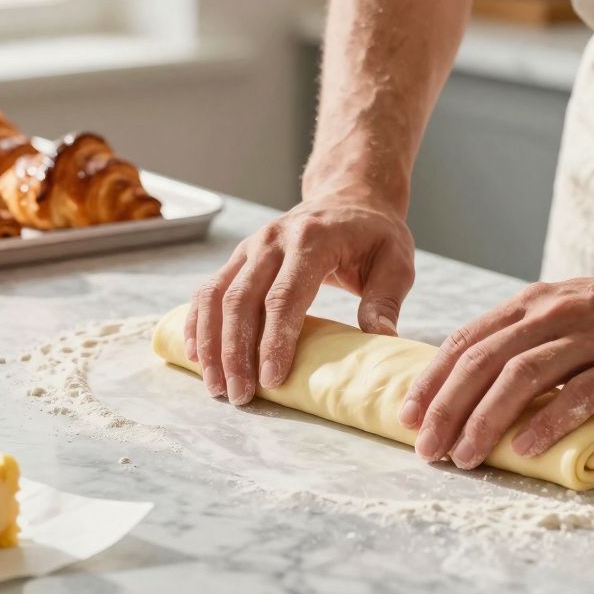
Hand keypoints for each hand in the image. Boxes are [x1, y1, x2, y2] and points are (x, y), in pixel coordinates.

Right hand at [185, 189, 414, 404]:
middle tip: (240, 396)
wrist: (348, 197)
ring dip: (211, 343)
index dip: (274, 340)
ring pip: (216, 296)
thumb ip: (386, 300)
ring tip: (216, 386)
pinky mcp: (239, 257)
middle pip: (242, 300)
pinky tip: (197, 355)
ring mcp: (250, 247)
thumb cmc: (374, 235)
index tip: (271, 380)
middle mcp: (273, 240)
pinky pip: (207, 290)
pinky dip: (198, 323)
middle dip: (236, 352)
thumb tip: (381, 338)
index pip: (285, 296)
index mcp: (312, 240)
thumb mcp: (395, 261)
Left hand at [399, 260, 593, 467]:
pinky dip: (550, 421)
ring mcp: (592, 338)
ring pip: (524, 376)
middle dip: (447, 408)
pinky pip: (581, 394)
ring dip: (487, 419)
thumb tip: (473, 382)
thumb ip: (524, 339)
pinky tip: (527, 449)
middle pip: (485, 361)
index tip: (407, 416)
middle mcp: (553, 315)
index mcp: (531, 304)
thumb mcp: (564, 312)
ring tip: (465, 456)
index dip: (432, 381)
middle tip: (427, 449)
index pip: (467, 342)